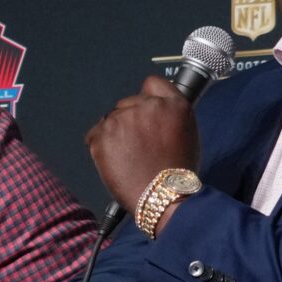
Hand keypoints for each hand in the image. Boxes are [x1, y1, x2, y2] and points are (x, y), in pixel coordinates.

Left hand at [85, 76, 201, 214]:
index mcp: (173, 105)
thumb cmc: (176, 172)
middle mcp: (148, 106)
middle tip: (137, 145)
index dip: (147, 99)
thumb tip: (150, 106)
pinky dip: (99, 144)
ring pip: (111, 118)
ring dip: (115, 133)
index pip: (152, 84)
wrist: (162, 197)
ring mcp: (123, 119)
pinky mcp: (103, 134)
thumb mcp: (186, 133)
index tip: (144, 113)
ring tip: (127, 156)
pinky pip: (94, 133)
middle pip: (127, 103)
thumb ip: (168, 113)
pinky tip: (113, 159)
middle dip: (130, 120)